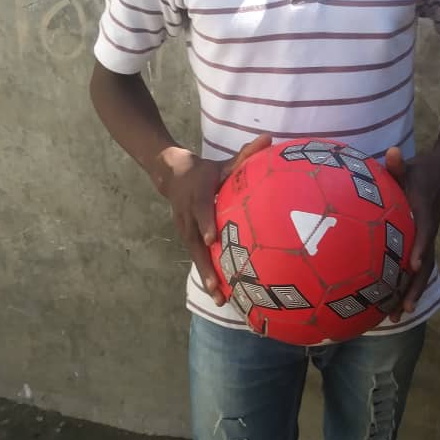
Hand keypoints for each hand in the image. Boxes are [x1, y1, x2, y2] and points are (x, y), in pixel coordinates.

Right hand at [151, 134, 271, 304]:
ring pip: (196, 256)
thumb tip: (269, 139)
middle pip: (196, 244)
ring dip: (207, 278)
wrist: (170, 174)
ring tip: (221, 300)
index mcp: (198, 196)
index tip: (212, 239)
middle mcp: (189, 217)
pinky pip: (198, 257)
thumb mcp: (221, 162)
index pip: (202, 211)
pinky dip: (207, 275)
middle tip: (218, 288)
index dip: (206, 224)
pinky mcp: (187, 238)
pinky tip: (221, 293)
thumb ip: (245, 154)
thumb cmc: (203, 171)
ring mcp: (185, 230)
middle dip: (207, 266)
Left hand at [384, 146, 439, 322]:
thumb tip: (393, 152)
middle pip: (425, 262)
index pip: (424, 231)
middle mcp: (428, 231)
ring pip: (422, 271)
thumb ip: (398, 163)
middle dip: (415, 286)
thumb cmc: (420, 172)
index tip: (413, 263)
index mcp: (424, 212)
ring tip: (396, 317)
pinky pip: (416, 269)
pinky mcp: (422, 244)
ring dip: (411, 294)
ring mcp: (427, 240)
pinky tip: (391, 305)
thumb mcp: (409, 166)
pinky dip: (407, 286)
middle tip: (403, 309)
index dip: (420, 246)